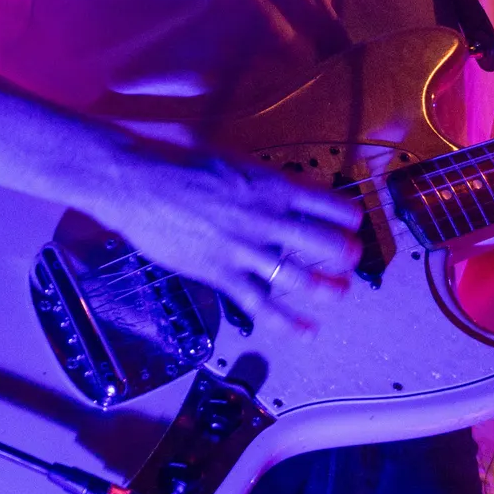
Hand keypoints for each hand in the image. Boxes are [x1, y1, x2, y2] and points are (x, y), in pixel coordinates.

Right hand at [103, 143, 361, 335]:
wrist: (140, 183)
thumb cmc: (181, 164)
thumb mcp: (233, 160)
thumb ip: (262, 179)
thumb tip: (285, 187)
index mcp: (272, 185)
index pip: (328, 203)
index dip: (348, 216)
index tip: (354, 224)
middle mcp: (266, 217)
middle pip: (323, 242)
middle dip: (344, 254)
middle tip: (351, 260)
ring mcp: (244, 248)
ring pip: (298, 276)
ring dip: (325, 289)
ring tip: (338, 294)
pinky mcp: (220, 272)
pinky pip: (260, 304)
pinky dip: (287, 322)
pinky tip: (306, 332)